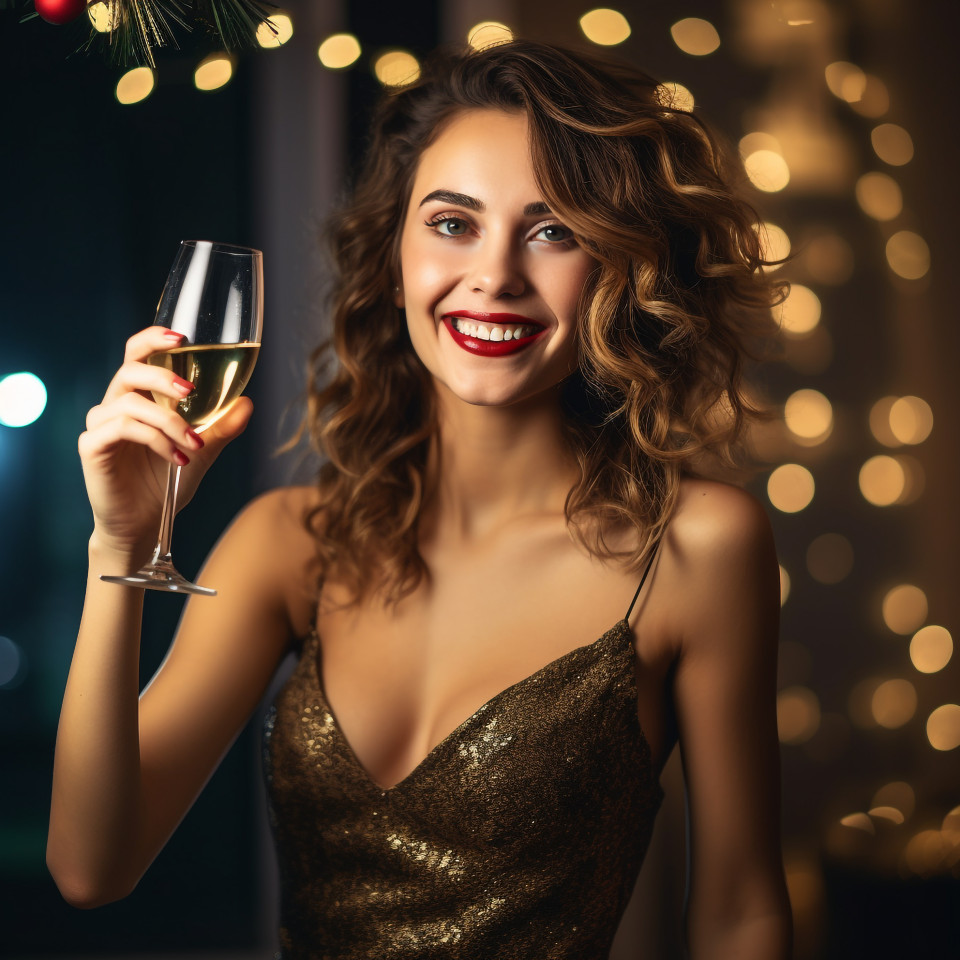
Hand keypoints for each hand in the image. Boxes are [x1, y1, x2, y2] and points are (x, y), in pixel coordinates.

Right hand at [79, 326, 252, 561]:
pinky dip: (155, 440)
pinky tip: (177, 458)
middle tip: (191, 393)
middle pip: (130, 371)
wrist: (145, 525)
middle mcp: (114, 406)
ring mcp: (100, 426)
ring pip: (131, 404)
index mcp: (137, 399)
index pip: (136, 356)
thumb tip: (246, 403)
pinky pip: (123, 429)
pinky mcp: (92, 447)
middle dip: (164, 378)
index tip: (181, 337)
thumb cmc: (166, 484)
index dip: (153, 339)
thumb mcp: (201, 451)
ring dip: (169, 422)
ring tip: (192, 444)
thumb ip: (221, 427)